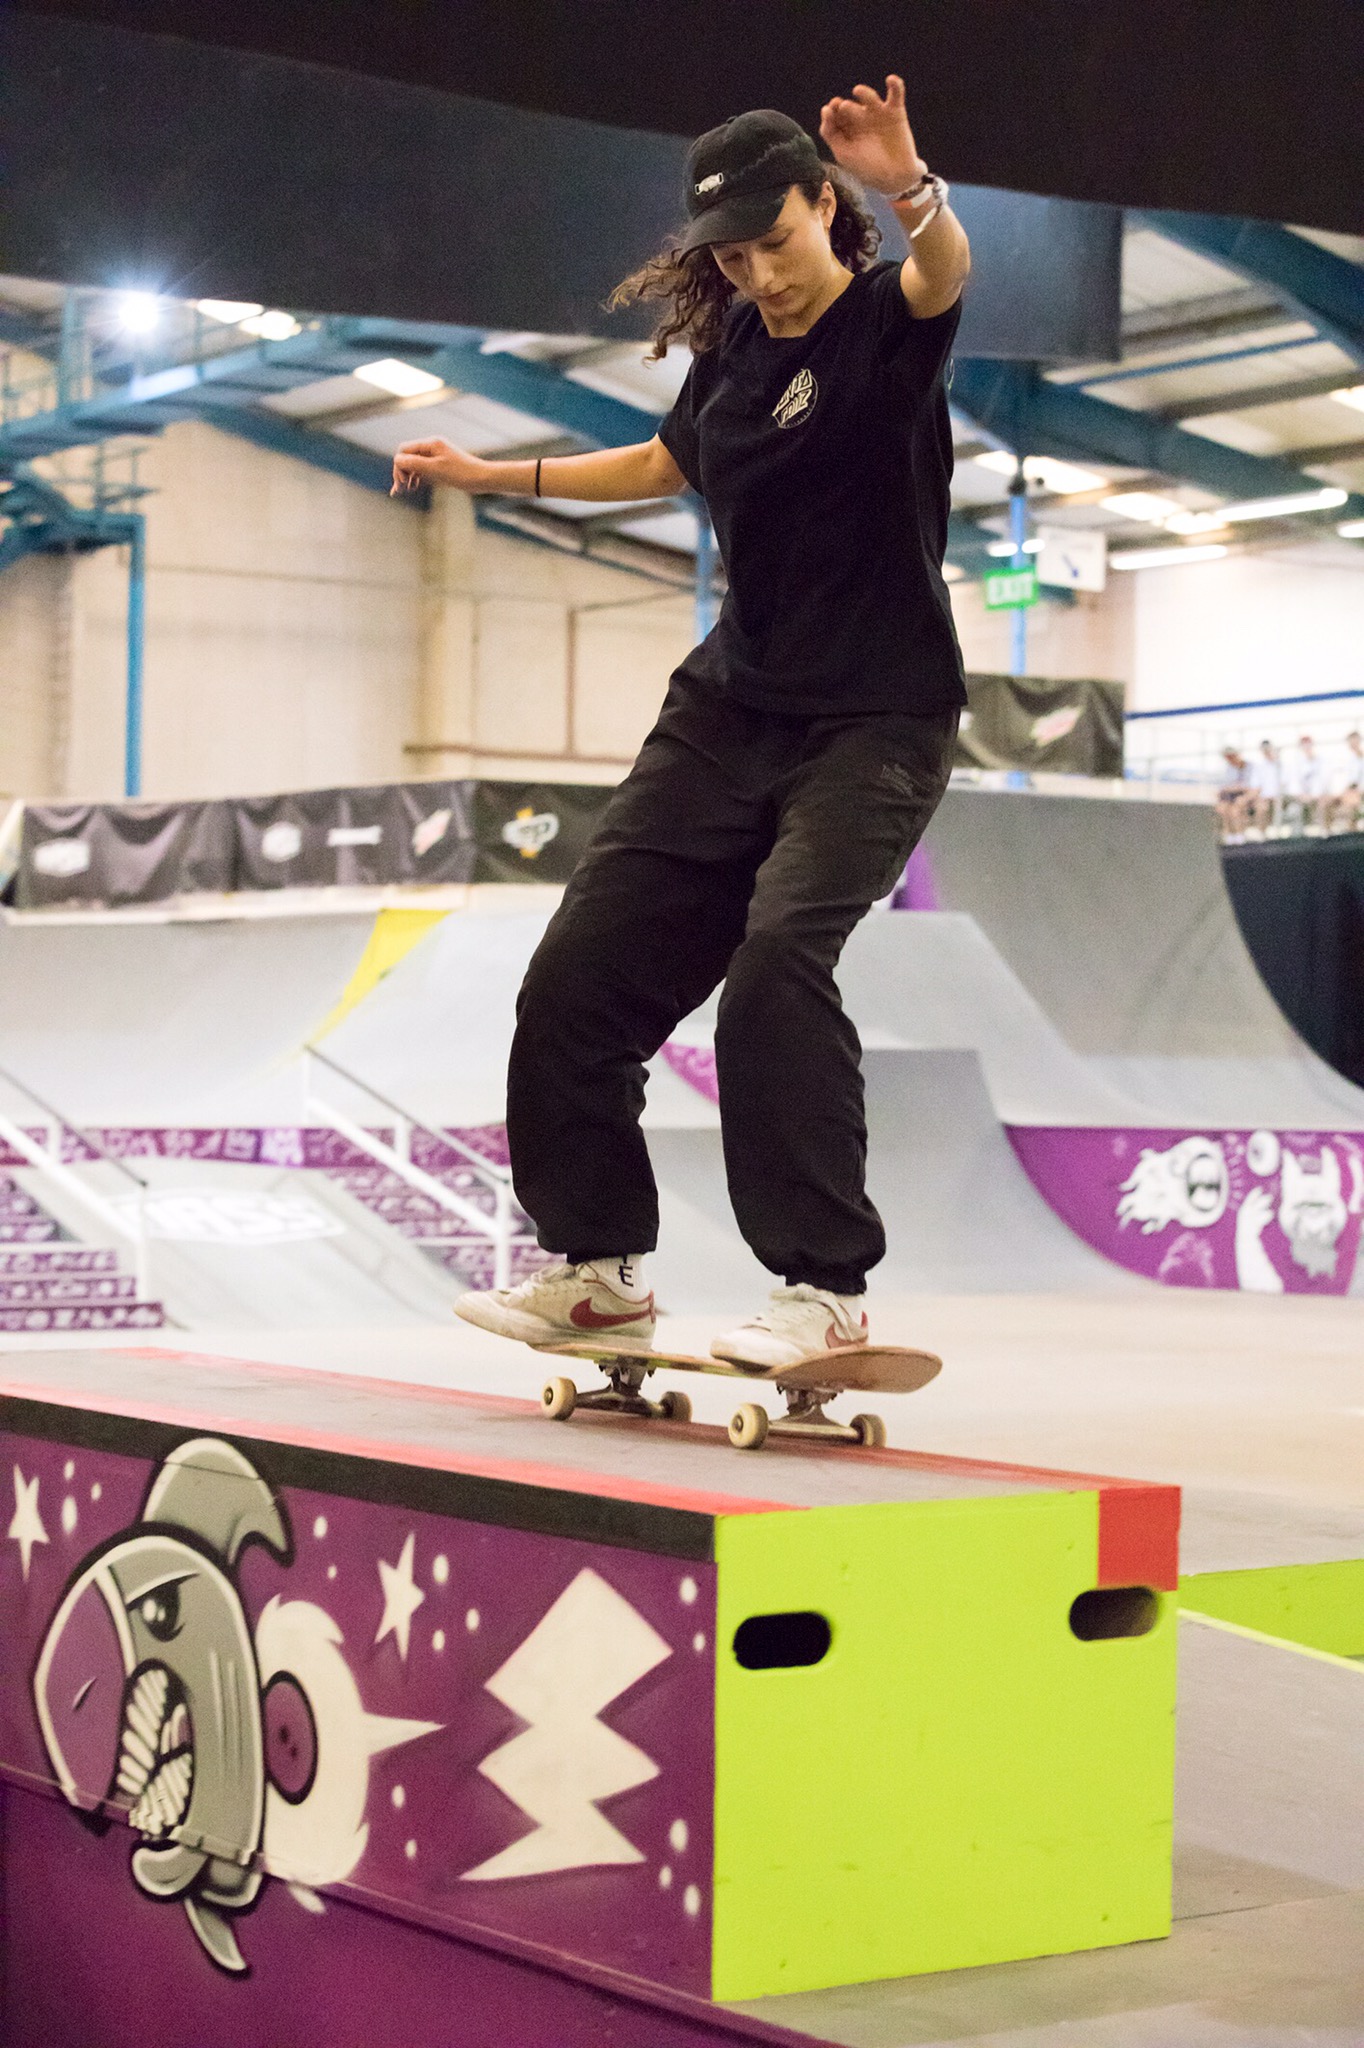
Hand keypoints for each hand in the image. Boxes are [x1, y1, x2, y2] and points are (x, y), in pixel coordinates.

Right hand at [391, 438, 485, 495]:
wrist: (482, 478)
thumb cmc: (461, 473)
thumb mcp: (436, 469)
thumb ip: (415, 463)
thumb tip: (397, 460)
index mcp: (430, 443)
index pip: (404, 450)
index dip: (400, 466)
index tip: (403, 482)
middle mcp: (432, 447)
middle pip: (407, 456)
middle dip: (402, 472)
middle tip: (400, 490)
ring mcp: (436, 456)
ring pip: (414, 463)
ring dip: (408, 475)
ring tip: (406, 490)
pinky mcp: (440, 465)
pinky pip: (423, 469)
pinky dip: (417, 477)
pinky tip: (414, 487)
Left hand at [818, 74, 924, 195]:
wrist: (895, 178)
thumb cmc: (868, 169)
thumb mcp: (844, 155)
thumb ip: (831, 134)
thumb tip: (825, 109)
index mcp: (847, 130)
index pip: (835, 116)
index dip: (831, 111)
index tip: (829, 111)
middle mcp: (861, 120)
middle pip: (849, 107)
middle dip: (845, 106)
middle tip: (843, 108)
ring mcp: (878, 114)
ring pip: (869, 98)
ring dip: (863, 93)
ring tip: (857, 91)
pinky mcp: (896, 112)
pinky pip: (896, 94)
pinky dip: (895, 85)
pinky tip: (890, 80)